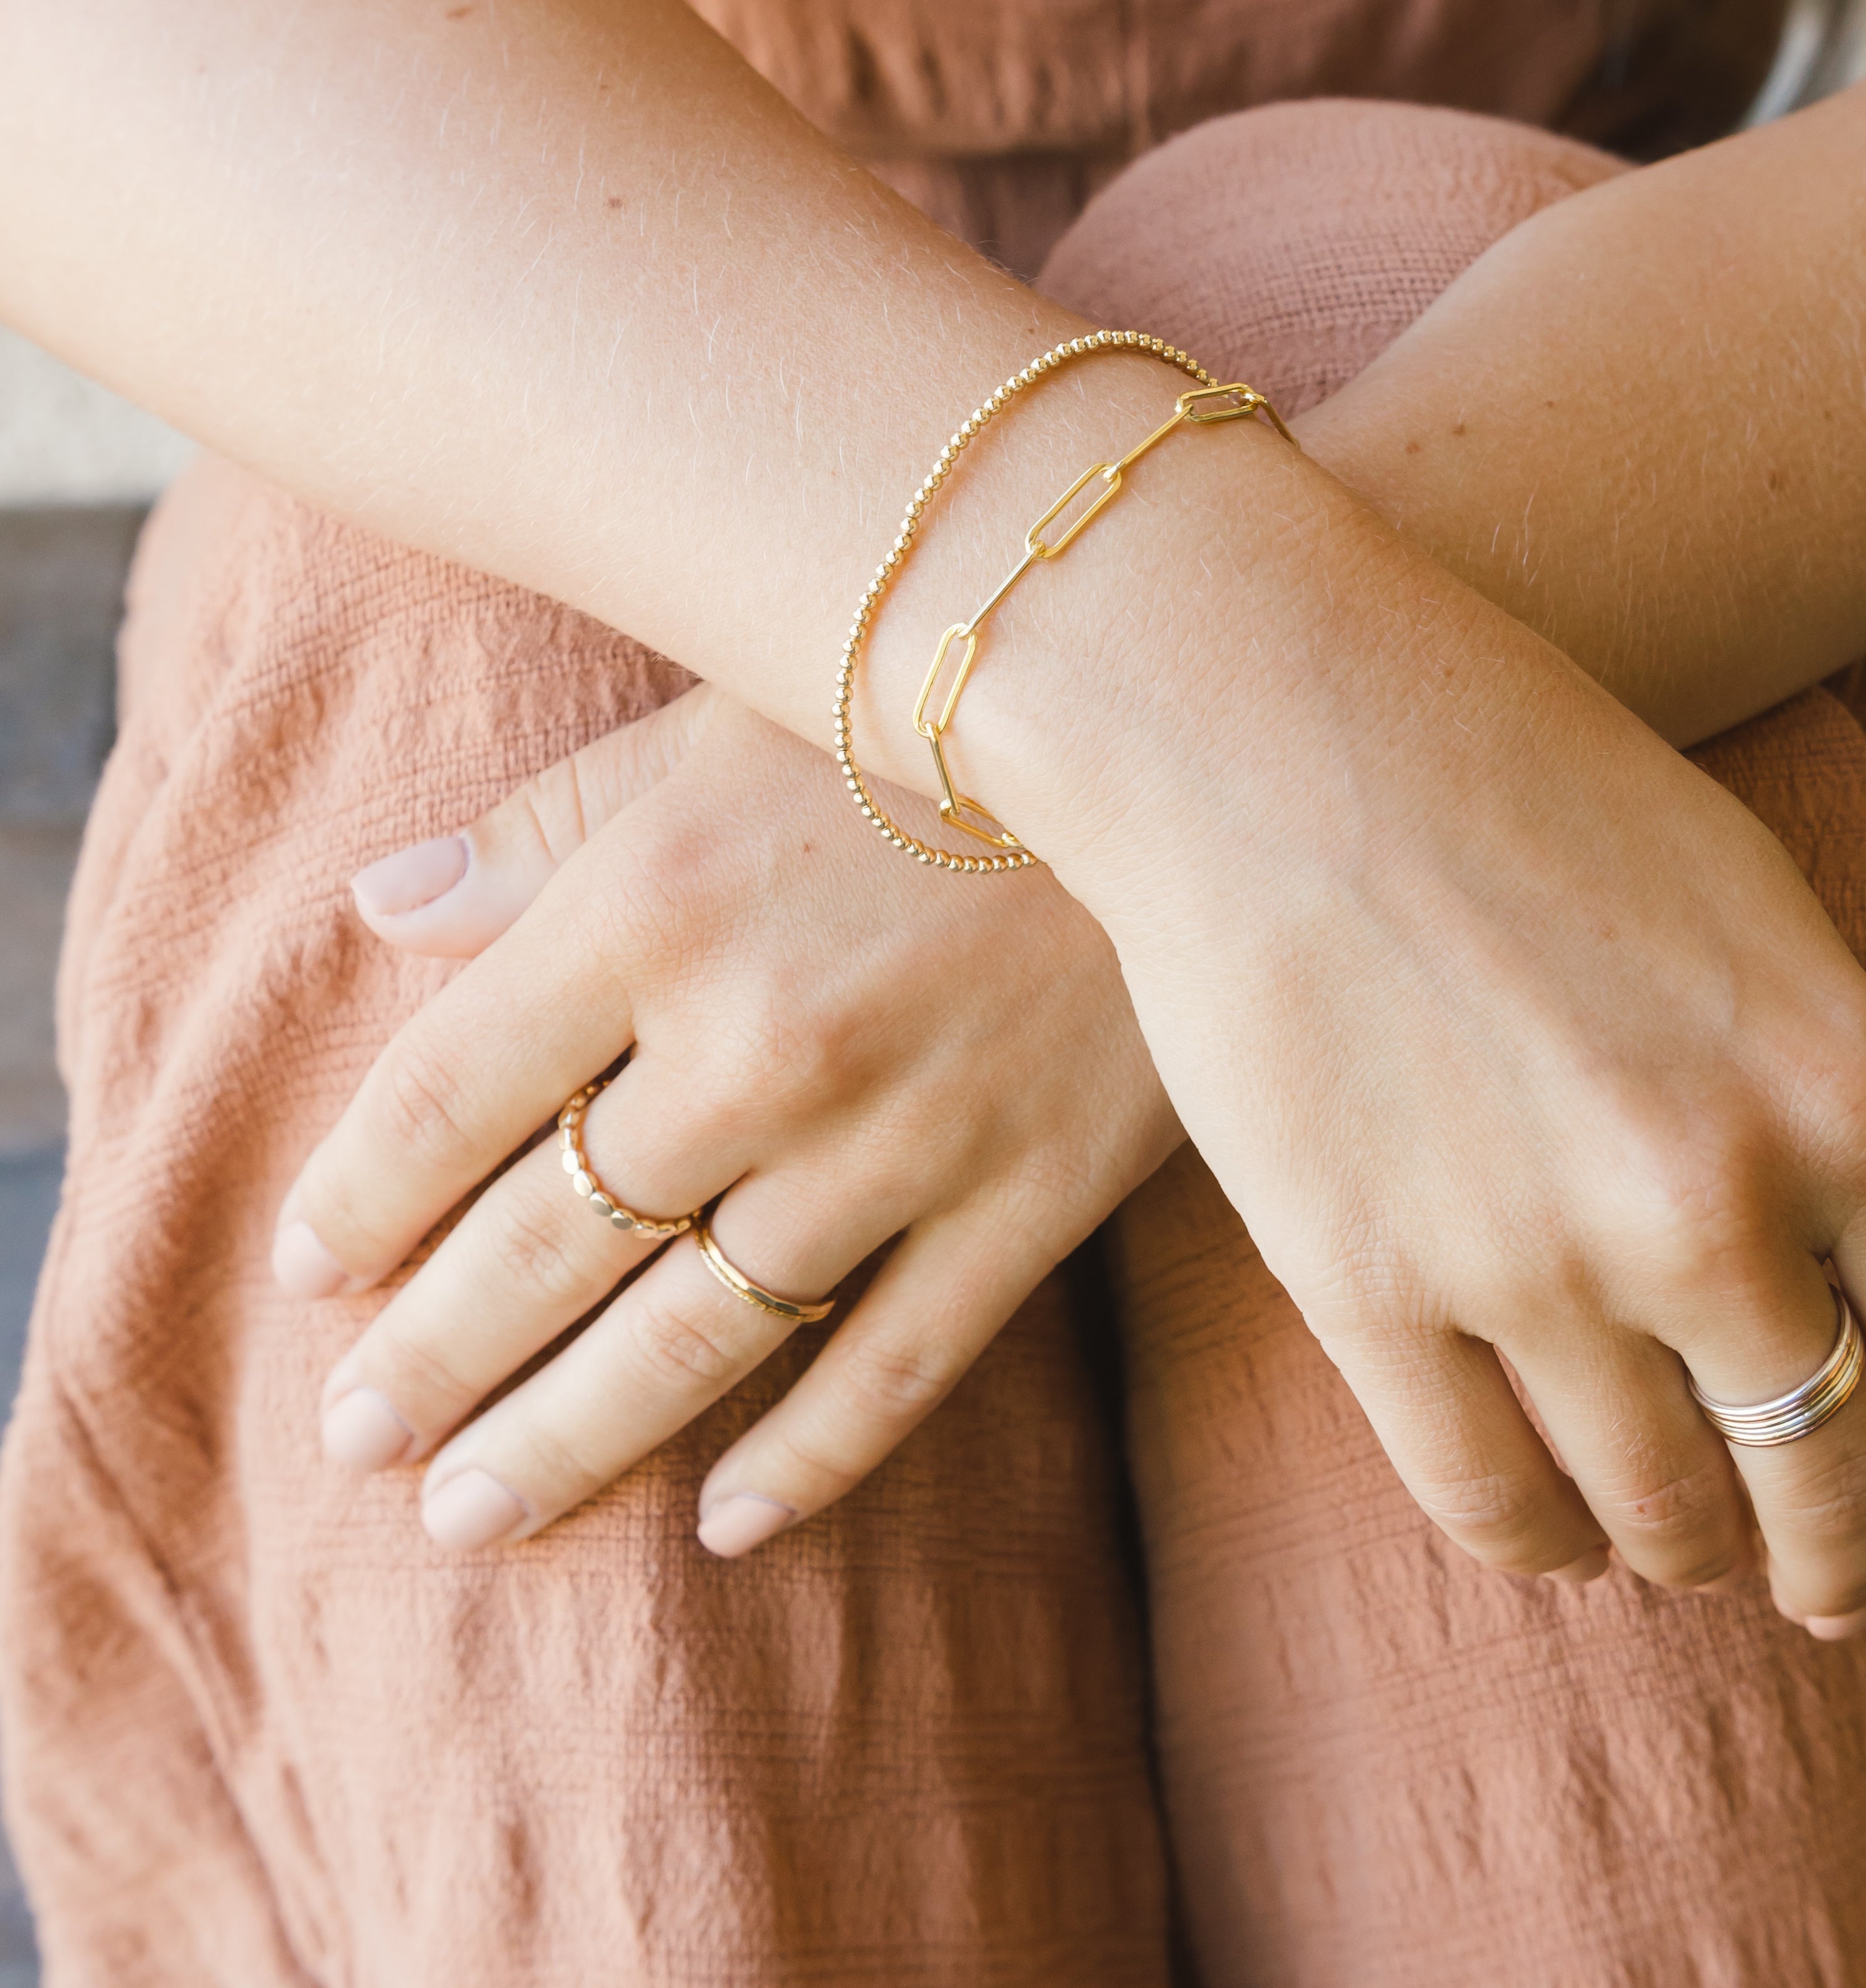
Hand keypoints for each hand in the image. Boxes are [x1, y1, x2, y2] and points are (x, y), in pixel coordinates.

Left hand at [273, 686, 1177, 1553]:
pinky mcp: (1029, 1199)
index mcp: (659, 905)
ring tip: (473, 1516)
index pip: (449, 1092)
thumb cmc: (935, 706)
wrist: (1193, 731)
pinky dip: (806, 1462)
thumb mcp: (722, 717)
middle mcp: (758, 1044)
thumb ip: (547, 826)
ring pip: (694, 1340)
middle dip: (430, 1359)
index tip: (309, 1271)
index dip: (360, 1194)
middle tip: (355, 1443)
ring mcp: (902, 1141)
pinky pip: (896, 1371)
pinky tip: (725, 1522)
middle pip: (545, 1244)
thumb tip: (376, 908)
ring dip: (567, 1440)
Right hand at [973, 478, 1865, 1640]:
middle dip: (1847, 1558)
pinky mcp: (1360, 1285)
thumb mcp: (1750, 907)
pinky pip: (1489, 1501)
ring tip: (1684, 1530)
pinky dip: (1546, 1540)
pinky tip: (1558, 1521)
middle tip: (1831, 1576)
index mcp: (1842, 1083)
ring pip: (1661, 1515)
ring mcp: (1526, 1252)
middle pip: (1829, 1478)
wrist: (1262, 720)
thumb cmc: (1523, 782)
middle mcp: (1706, 1195)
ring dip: (1692, 1547)